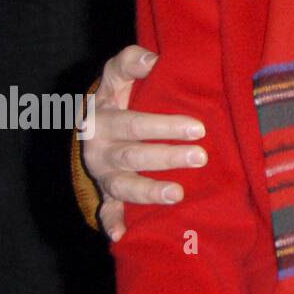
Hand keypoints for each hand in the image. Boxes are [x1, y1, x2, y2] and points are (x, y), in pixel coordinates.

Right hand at [81, 45, 206, 240]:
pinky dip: (112, 221)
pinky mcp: (106, 191)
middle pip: (134, 155)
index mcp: (103, 118)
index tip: (198, 128)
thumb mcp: (118, 74)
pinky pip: (107, 208)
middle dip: (167, 158)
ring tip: (177, 194)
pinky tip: (121, 233)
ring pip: (123, 185)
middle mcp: (100, 147)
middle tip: (201, 156)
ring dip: (148, 192)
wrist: (92, 122)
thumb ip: (131, 61)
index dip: (164, 126)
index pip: (135, 122)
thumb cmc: (118, 94)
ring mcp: (103, 173)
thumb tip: (153, 60)